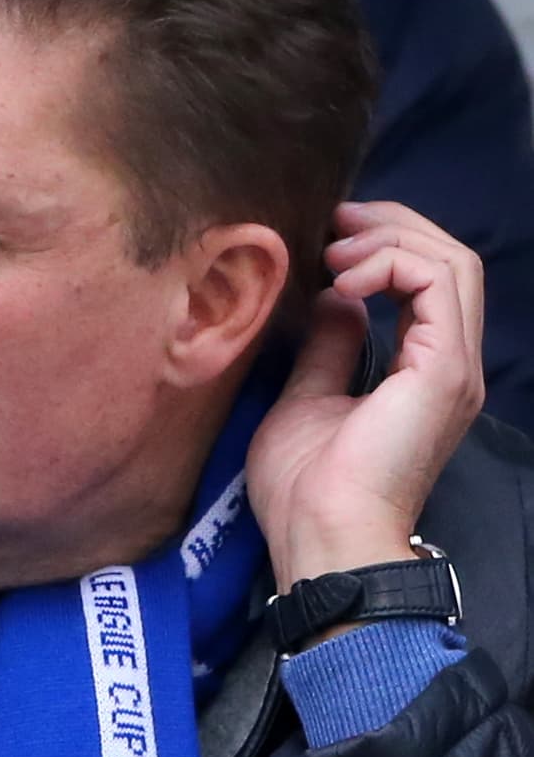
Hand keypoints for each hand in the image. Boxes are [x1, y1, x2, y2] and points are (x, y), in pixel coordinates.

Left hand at [247, 201, 484, 587]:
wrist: (320, 536)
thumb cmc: (305, 488)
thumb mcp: (306, 397)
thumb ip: (328, 348)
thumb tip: (334, 300)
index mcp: (425, 371)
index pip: (430, 279)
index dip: (385, 242)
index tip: (328, 235)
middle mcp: (450, 365)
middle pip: (448, 258)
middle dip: (391, 226)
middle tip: (335, 220)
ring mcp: (452, 367)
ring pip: (452, 261)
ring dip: (390, 240)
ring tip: (336, 250)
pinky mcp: (444, 371)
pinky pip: (439, 282)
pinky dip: (392, 264)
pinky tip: (345, 278)